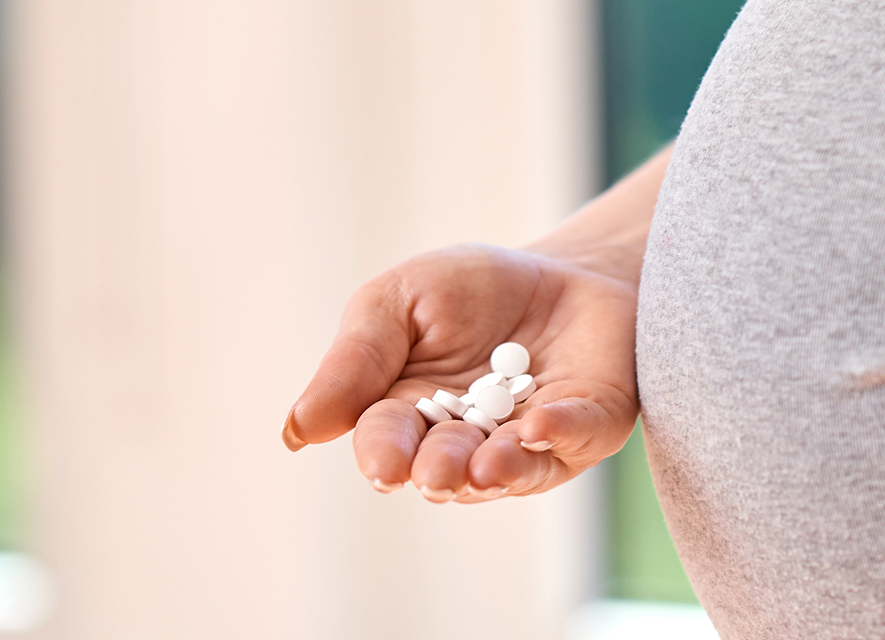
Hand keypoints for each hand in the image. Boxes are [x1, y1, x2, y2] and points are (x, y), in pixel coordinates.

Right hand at [282, 243, 637, 502]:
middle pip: (448, 468)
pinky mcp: (588, 426)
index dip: (384, 453)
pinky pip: (576, 436)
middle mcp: (468, 443)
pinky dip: (558, 431)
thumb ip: (354, 361)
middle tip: (433, 474)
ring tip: (487, 467)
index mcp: (410, 416)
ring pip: (513, 470)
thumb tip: (297, 430)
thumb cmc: (469, 290)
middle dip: (440, 471)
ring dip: (499, 469)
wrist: (560, 269)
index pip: (389, 441)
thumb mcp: (397, 302)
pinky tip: (539, 424)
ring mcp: (531, 442)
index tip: (383, 463)